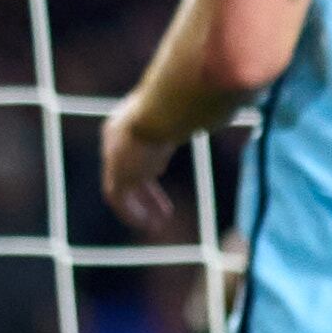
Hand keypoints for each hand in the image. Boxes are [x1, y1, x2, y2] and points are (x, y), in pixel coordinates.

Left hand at [101, 100, 182, 234]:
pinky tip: (147, 224)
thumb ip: (190, 121)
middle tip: (163, 209)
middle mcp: (114, 140)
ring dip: (139, 207)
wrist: (163, 110)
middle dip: (146, 192)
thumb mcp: (185, 112)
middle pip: (128, 170)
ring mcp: (114, 158)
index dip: (149, 161)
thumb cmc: (182, 106)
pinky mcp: (118, 174)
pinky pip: (119, 200)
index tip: (162, 172)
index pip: (133, 147)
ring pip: (121, 188)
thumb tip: (218, 117)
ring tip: (155, 225)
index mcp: (126, 121)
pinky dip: (131, 213)